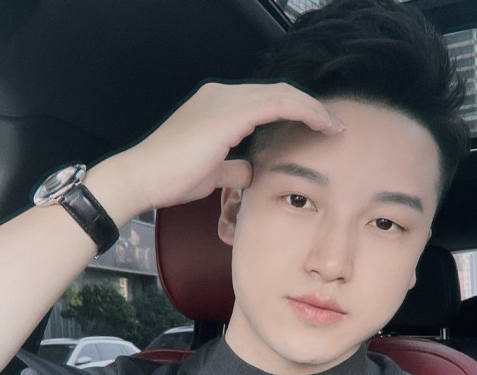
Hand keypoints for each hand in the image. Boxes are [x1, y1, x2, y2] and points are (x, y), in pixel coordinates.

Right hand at [107, 82, 344, 213]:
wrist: (141, 179)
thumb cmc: (169, 178)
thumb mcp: (211, 173)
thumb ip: (232, 169)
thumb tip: (250, 171)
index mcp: (216, 106)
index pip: (265, 102)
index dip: (294, 113)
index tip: (317, 131)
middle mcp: (221, 96)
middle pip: (278, 93)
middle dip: (310, 108)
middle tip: (334, 127)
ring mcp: (224, 100)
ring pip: (282, 94)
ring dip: (313, 109)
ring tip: (335, 127)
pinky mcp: (228, 113)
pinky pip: (278, 104)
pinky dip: (304, 112)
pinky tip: (321, 125)